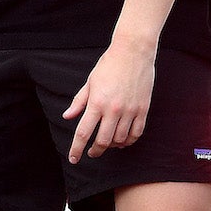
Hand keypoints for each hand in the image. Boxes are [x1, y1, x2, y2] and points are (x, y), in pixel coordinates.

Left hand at [63, 43, 155, 162]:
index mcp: (96, 102)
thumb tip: (67, 117)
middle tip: (92, 152)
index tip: (74, 159)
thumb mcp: (90, 82)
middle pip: (102, 141)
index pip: (83, 133)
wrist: (133, 52)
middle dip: (95, 151)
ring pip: (120, 140)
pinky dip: (128, 141)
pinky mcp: (143, 109)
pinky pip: (136, 133)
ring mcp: (130, 110)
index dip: (76, 149)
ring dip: (112, 145)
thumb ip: (79, 102)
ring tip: (107, 143)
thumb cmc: (108, 65)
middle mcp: (113, 109)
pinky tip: (123, 141)